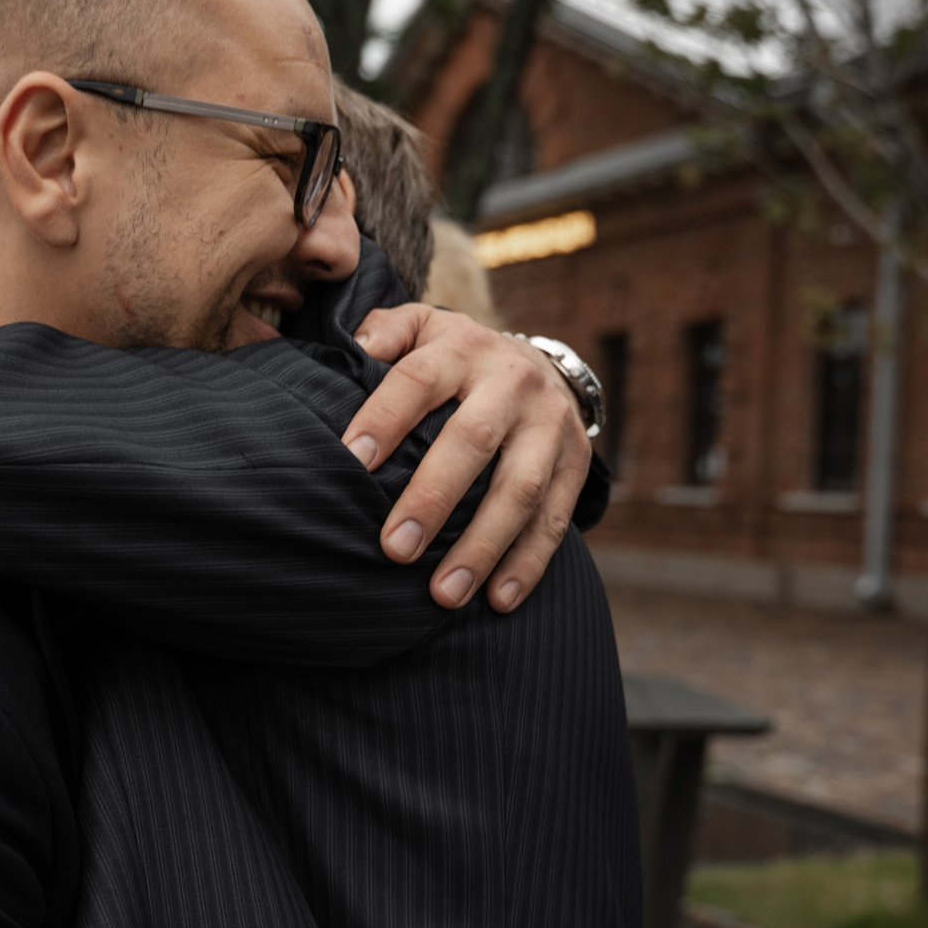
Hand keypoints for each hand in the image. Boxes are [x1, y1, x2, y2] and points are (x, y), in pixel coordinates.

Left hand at [342, 303, 591, 611]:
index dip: (386, 418)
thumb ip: (385, 330)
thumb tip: (357, 345)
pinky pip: (555, 519)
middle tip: (395, 548)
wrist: (540, 366)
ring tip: (444, 594)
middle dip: (433, 497)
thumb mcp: (423, 328)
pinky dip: (528, 563)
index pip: (419, 380)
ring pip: (519, 489)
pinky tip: (498, 599)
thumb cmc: (456, 359)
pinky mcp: (575, 464)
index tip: (352, 461)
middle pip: (472, 441)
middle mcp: (512, 384)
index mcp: (463, 349)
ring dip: (482, 546)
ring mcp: (550, 426)